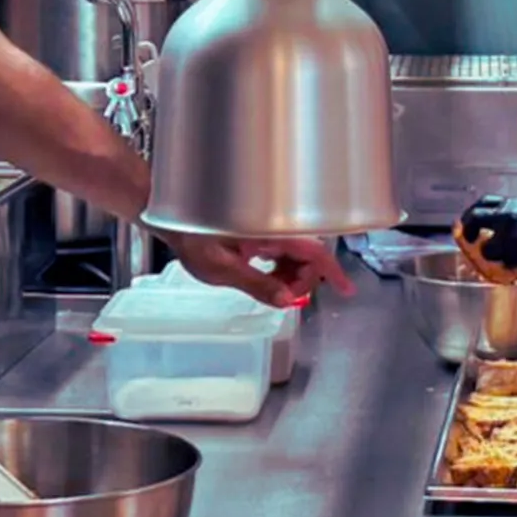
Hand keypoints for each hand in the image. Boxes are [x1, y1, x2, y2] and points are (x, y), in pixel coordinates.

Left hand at [168, 234, 354, 308]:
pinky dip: (278, 267)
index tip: (346, 289)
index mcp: (269, 231)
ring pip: (295, 254)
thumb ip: (256, 285)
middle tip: (283, 298)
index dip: (332, 271)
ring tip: (269, 288)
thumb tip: (286, 301)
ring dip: (289, 275)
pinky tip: (263, 274)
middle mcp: (273, 226)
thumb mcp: (221, 268)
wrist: (171, 215)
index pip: (313, 251)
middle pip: (307, 256)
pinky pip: (281, 249)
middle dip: (301, 280)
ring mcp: (267, 226)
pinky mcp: (258, 228)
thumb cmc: (190, 236)